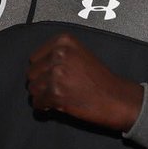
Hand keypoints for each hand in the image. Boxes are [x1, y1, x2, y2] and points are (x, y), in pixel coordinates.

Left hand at [27, 32, 143, 131]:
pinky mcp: (56, 92)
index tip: (53, 77)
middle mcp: (59, 54)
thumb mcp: (78, 54)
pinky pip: (37, 102)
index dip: (43, 71)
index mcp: (63, 41)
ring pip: (32, 88)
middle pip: (31, 73)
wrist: (116, 98)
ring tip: (59, 97)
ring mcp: (56, 73)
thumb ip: (57, 55)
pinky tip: (58, 105)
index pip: (34, 58)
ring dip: (42, 96)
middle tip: (57, 89)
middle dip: (41, 83)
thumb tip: (35, 68)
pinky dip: (44, 107)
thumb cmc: (100, 79)